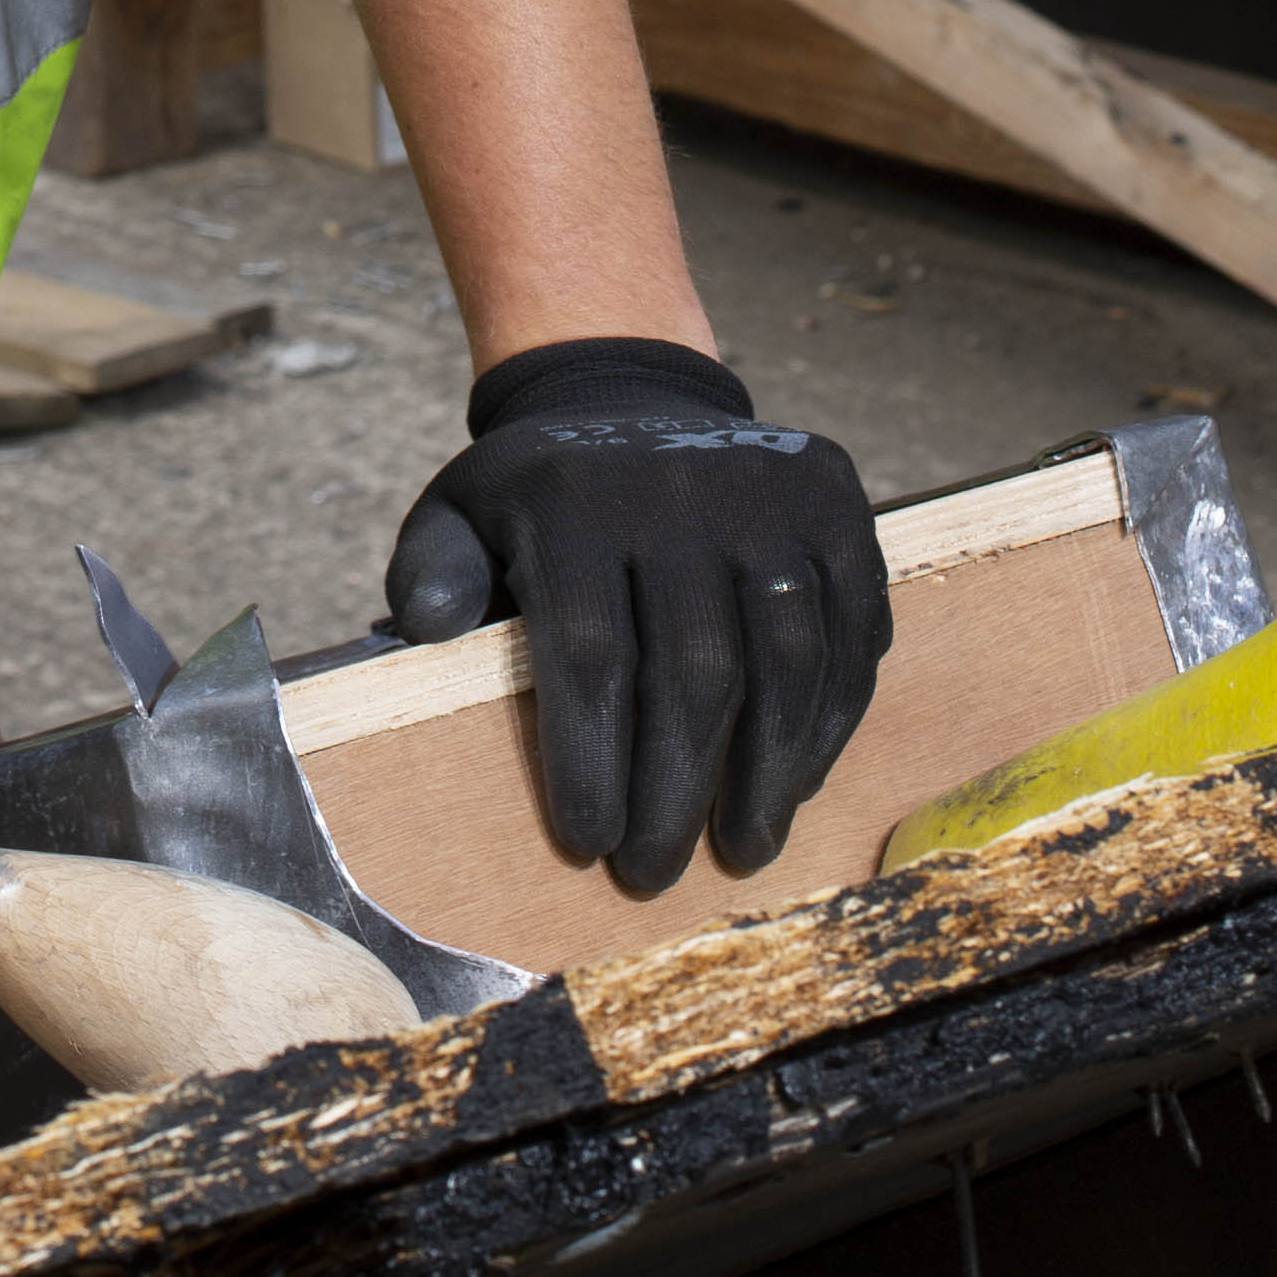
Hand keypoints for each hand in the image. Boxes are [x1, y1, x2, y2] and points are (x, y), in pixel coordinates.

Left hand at [387, 336, 888, 895]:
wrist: (633, 402)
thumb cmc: (540, 500)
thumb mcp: (461, 515)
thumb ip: (432, 573)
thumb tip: (426, 628)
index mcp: (572, 494)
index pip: (589, 653)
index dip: (592, 762)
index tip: (587, 846)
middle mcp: (677, 483)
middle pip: (694, 671)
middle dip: (676, 793)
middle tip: (655, 873)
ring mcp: (766, 486)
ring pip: (784, 658)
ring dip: (766, 773)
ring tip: (739, 847)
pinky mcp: (833, 496)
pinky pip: (849, 626)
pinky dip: (827, 716)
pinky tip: (793, 779)